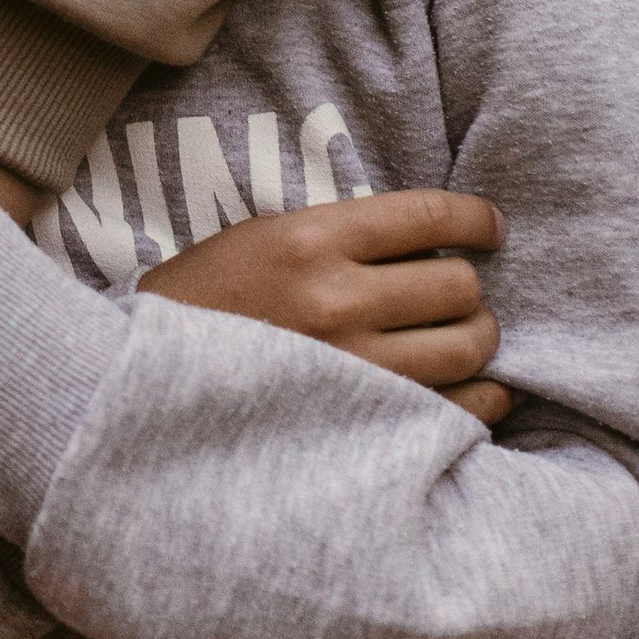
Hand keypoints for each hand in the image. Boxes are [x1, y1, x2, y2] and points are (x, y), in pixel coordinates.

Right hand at [141, 187, 512, 424]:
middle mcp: (337, 299)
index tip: (490, 226)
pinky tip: (479, 390)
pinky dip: (484, 398)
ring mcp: (355, 367)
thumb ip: (341, 237)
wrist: (147, 384)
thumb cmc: (209, 305)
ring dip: (478, 336)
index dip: (475, 217)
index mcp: (309, 239)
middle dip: (469, 285)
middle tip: (457, 291)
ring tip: (463, 335)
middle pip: (458, 283)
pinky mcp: (366, 424)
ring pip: (468, 344)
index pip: (427, 214)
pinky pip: (461, 411)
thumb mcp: (261, 240)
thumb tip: (436, 241)